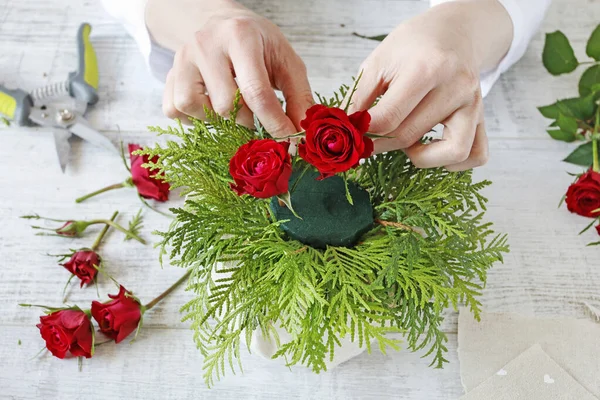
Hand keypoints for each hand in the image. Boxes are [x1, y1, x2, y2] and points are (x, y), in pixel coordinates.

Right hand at [149, 0, 312, 135]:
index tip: (288, 139)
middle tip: (257, 115)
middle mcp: (206, 44)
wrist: (223, 23)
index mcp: (241, 36)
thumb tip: (302, 135)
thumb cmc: (259, 44)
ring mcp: (182, 58)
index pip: (256, 92)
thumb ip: (299, 97)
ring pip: (193, 107)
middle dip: (247, 120)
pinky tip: (210, 107)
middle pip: (225, 105)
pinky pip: (173, 110)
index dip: (274, 123)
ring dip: (217, 120)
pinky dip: (193, 118)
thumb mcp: (287, 61)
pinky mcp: (169, 74)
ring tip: (232, 108)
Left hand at [349, 0, 512, 170]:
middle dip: (381, 145)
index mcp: (427, 68)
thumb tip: (344, 131)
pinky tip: (432, 150)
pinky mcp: (482, 117)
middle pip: (410, 136)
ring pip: (453, 152)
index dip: (363, 133)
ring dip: (422, 158)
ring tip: (407, 143)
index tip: (352, 133)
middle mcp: (456, 87)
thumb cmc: (412, 46)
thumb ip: (359, 97)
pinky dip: (454, 163)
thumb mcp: (378, 61)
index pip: (388, 118)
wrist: (452, 32)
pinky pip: (477, 154)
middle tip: (369, 139)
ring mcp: (474, 104)